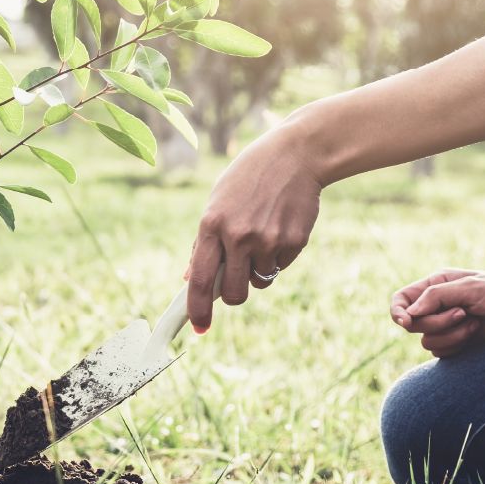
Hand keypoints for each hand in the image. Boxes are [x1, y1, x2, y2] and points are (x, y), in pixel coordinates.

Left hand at [187, 127, 321, 332]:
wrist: (295, 155)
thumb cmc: (249, 179)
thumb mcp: (218, 202)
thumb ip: (203, 241)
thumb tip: (189, 278)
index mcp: (212, 225)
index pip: (200, 279)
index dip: (198, 309)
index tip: (199, 328)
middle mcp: (239, 236)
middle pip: (233, 294)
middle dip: (234, 294)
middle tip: (237, 278)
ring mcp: (268, 240)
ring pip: (260, 281)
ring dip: (258, 270)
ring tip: (262, 235)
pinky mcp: (294, 241)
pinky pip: (281, 266)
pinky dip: (278, 256)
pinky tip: (279, 226)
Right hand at [390, 269, 484, 356]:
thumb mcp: (470, 288)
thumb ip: (436, 297)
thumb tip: (409, 314)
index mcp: (435, 286)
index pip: (400, 300)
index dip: (397, 312)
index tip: (407, 322)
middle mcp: (436, 305)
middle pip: (413, 324)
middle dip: (437, 323)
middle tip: (463, 314)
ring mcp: (446, 325)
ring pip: (427, 341)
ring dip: (451, 336)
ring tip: (475, 324)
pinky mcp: (457, 342)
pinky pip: (441, 353)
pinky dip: (457, 346)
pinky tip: (476, 335)